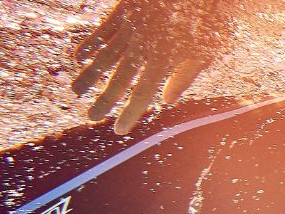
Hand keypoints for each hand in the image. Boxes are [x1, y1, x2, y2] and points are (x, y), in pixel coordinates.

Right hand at [72, 1, 227, 133]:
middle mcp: (142, 45)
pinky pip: (102, 32)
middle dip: (105, 100)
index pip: (142, 94)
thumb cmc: (208, 18)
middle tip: (91, 117)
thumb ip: (185, 77)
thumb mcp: (206, 50)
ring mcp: (130, 27)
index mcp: (165, 58)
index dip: (129, 113)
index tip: (118, 129)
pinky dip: (89, 45)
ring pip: (104, 56)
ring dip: (89, 76)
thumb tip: (167, 101)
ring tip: (76, 92)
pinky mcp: (124, 11)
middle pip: (119, 79)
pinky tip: (80, 58)